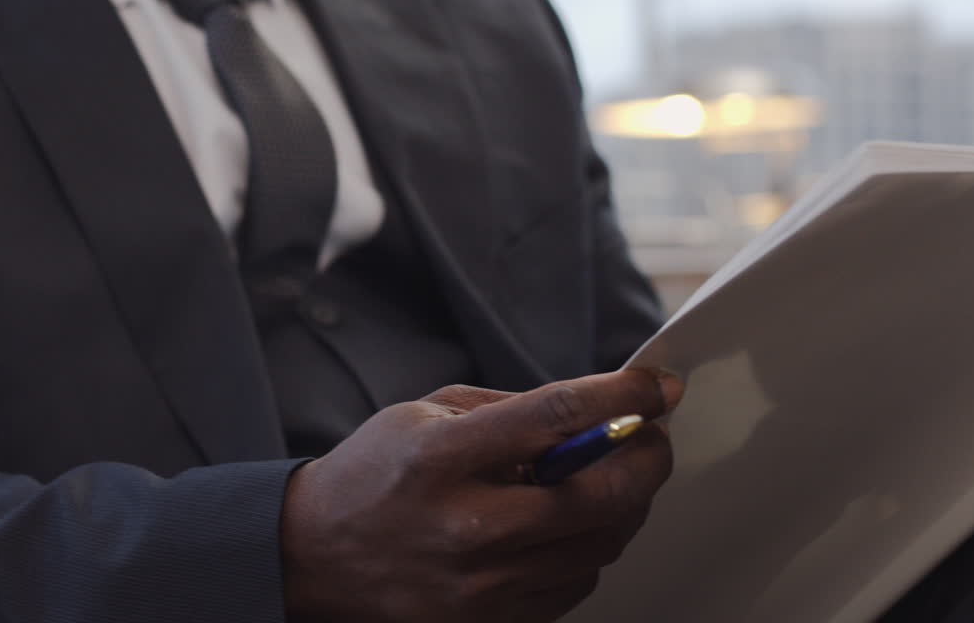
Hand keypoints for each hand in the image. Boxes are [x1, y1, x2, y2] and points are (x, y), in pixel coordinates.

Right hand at [281, 369, 681, 622]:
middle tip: (651, 438)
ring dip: (621, 506)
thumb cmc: (375, 474)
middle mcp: (463, 527)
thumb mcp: (425, 414)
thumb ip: (510, 410)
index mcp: (441, 458)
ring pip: (597, 546)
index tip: (659, 386)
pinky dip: (587, 549)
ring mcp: (477, 587)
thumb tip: (600, 409)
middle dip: (645, 462)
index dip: (621, 397)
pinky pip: (573, 585)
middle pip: (597, 497)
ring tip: (606, 479)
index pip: (554, 418)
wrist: (315, 558)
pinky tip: (567, 525)